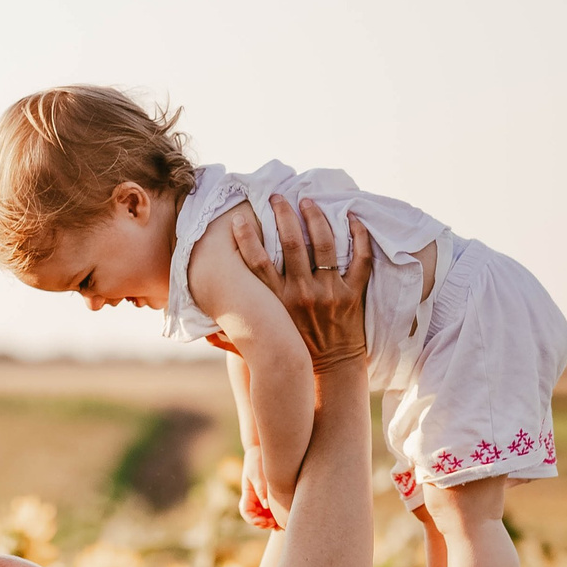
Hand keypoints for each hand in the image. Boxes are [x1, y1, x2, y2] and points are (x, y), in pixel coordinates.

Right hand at [239, 452, 280, 532]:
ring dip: (270, 521)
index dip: (253, 520)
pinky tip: (284, 516)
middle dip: (263, 523)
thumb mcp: (258, 475)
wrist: (262, 451)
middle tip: (273, 524)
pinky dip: (276, 515)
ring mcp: (262, 499)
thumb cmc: (257, 461)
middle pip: (255, 517)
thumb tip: (266, 506)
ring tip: (279, 523)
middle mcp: (254, 499)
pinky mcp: (271, 497)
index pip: (246, 513)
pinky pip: (272, 510)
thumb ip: (261, 490)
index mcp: (247, 494)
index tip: (262, 522)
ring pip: (264, 516)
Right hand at [249, 197, 374, 370]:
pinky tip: (352, 219)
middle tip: (278, 197)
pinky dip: (359, 237)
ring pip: (323, 245)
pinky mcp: (352, 295)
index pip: (257, 262)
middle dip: (283, 214)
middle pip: (291, 243)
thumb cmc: (294, 352)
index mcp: (276, 302)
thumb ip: (233, 342)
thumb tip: (206, 338)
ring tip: (308, 201)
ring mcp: (329, 292)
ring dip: (315, 217)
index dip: (246, 237)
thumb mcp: (260, 348)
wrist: (332, 369)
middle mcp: (301, 293)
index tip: (240, 218)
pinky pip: (360, 259)